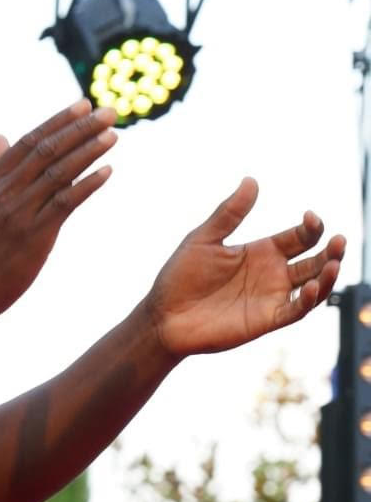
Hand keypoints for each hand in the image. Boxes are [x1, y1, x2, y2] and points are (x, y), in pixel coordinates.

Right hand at [0, 98, 115, 321]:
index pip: (28, 142)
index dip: (58, 121)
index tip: (83, 105)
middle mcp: (4, 191)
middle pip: (48, 150)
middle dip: (81, 128)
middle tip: (110, 112)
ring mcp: (18, 212)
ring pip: (59, 172)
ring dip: (89, 151)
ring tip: (113, 135)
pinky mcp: (33, 235)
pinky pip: (65, 202)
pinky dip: (87, 184)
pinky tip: (107, 171)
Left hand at [145, 177, 344, 357]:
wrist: (163, 315)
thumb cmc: (179, 277)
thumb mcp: (203, 239)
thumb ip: (229, 213)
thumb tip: (251, 180)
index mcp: (260, 252)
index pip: (299, 237)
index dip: (310, 227)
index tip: (309, 217)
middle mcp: (271, 274)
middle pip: (314, 260)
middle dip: (330, 250)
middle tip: (338, 240)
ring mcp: (270, 298)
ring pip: (313, 285)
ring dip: (327, 275)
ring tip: (333, 262)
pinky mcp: (265, 320)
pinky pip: (296, 311)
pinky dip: (308, 301)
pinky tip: (311, 287)